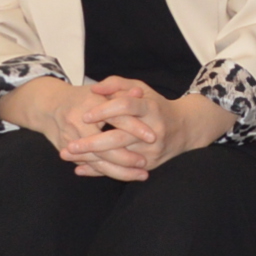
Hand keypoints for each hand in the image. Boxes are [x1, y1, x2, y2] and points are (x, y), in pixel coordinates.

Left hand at [53, 77, 228, 178]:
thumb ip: (117, 84)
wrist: (186, 128)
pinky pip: (122, 171)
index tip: (85, 116)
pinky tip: (81, 169)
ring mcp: (152, 150)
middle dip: (92, 143)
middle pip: (120, 137)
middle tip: (70, 144)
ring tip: (68, 156)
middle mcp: (153, 130)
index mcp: (151, 108)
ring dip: (92, 159)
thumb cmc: (156, 106)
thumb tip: (94, 88)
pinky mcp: (150, 164)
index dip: (105, 110)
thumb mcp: (141, 89)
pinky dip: (100, 171)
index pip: (126, 106)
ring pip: (118, 158)